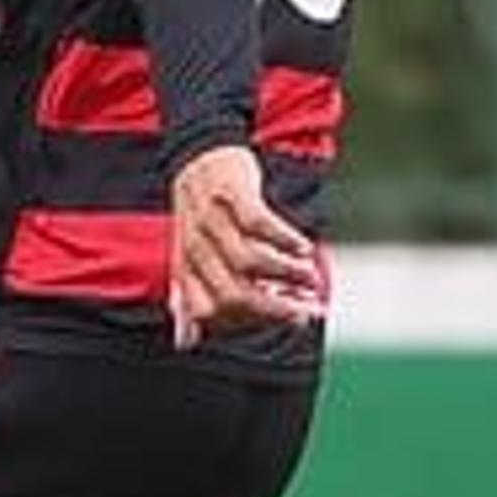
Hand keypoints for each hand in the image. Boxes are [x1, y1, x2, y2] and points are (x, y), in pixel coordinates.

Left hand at [167, 143, 325, 348]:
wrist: (199, 152)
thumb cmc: (203, 213)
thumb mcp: (190, 253)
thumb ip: (193, 295)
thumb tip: (187, 343)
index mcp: (186, 266)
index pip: (210, 311)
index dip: (251, 322)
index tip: (288, 321)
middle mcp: (195, 246)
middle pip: (232, 293)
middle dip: (276, 308)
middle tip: (309, 308)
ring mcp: (211, 219)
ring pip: (248, 262)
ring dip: (285, 273)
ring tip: (309, 275)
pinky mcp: (230, 193)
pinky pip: (258, 223)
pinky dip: (284, 239)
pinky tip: (303, 246)